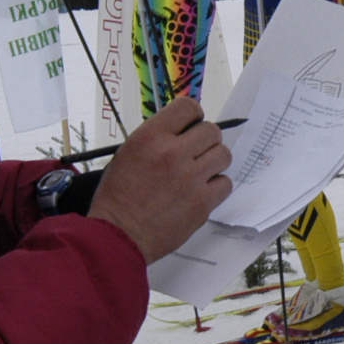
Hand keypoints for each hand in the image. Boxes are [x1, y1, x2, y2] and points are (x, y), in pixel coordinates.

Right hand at [87, 97, 231, 262]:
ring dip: (214, 161)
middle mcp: (172, 153)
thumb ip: (157, 138)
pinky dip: (216, 186)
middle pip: (211, 131)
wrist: (118, 235)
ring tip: (200, 172)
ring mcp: (190, 178)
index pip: (188, 107)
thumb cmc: (118, 198)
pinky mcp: (202, 203)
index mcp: (151, 137)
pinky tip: (201, 190)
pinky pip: (225, 183)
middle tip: (196, 152)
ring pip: (223, 155)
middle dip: (205, 140)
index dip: (193, 116)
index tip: (191, 126)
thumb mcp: (127, 154)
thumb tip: (184, 131)